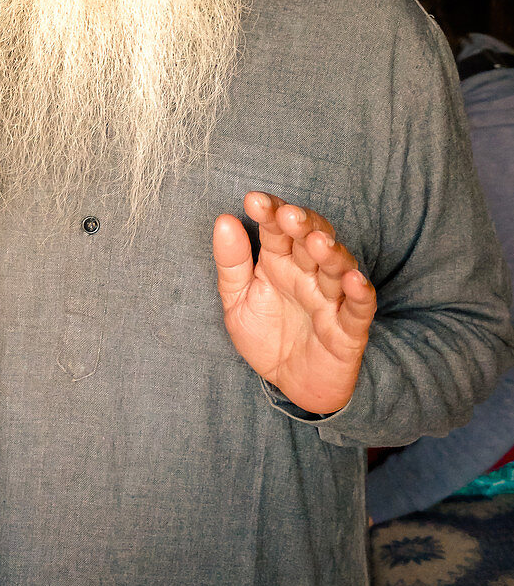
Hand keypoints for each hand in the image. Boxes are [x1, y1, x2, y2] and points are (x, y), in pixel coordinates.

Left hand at [213, 192, 375, 413]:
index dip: (269, 212)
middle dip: (302, 225)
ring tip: (318, 243)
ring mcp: (330, 298)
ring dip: (331, 253)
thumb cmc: (267, 336)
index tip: (254, 201)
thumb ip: (231, 263)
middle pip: (310, 239)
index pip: (277, 229)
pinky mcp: (349, 327)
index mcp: (279, 261)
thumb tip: (224, 220)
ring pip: (336, 267)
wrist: (292, 385)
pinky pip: (359, 307)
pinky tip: (353, 280)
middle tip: (289, 215)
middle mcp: (307, 273)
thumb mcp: (237, 301)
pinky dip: (361, 292)